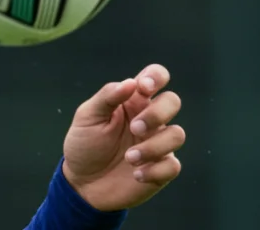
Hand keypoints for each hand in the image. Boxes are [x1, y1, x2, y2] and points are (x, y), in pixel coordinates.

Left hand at [61, 64, 185, 211]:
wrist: (82, 183)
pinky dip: (154, 170)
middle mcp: (149, 119)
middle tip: (134, 129)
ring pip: (177, 134)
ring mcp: (158, 143)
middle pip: (172, 101)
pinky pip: (173, 165)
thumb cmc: (85, 144)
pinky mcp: (161, 169)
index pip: (155, 77)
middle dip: (157, 113)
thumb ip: (106, 97)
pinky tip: (136, 174)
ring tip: (129, 158)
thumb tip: (130, 82)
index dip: (156, 76)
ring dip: (153, 146)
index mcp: (132, 101)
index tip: (144, 88)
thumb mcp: (87, 117)